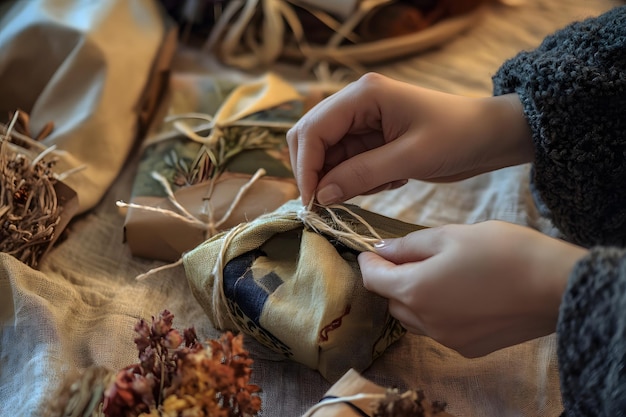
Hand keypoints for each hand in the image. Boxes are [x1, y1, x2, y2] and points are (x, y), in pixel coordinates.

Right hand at [287, 73, 533, 204]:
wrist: (490, 137)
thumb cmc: (457, 137)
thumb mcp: (409, 158)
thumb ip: (361, 175)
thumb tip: (320, 196)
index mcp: (363, 94)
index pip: (314, 129)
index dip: (306, 167)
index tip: (312, 202)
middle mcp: (356, 103)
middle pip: (311, 138)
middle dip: (316, 173)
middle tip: (329, 204)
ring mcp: (362, 121)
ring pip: (327, 155)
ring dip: (341, 179)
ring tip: (382, 186)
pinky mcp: (370, 140)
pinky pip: (347, 164)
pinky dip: (357, 180)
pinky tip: (390, 182)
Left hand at [359, 221, 588, 357]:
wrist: (554, 285)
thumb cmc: (501, 251)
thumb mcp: (449, 236)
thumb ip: (409, 246)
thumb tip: (382, 250)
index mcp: (415, 291)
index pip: (373, 280)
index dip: (368, 262)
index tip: (371, 250)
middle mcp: (426, 322)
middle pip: (392, 301)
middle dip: (393, 279)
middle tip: (411, 256)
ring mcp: (448, 339)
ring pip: (414, 318)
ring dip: (413, 297)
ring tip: (436, 273)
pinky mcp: (470, 348)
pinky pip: (439, 329)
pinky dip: (437, 312)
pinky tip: (459, 293)